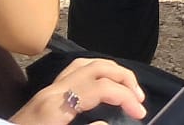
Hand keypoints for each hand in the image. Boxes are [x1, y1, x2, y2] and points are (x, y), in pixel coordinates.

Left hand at [14, 57, 144, 121]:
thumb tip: (107, 122)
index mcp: (55, 107)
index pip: (101, 88)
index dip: (126, 97)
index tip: (140, 114)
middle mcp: (51, 92)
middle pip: (96, 67)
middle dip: (124, 78)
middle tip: (139, 99)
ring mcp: (46, 91)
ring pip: (85, 64)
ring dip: (111, 72)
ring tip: (126, 88)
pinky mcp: (43, 97)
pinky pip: (73, 72)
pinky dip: (95, 73)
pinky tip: (101, 87)